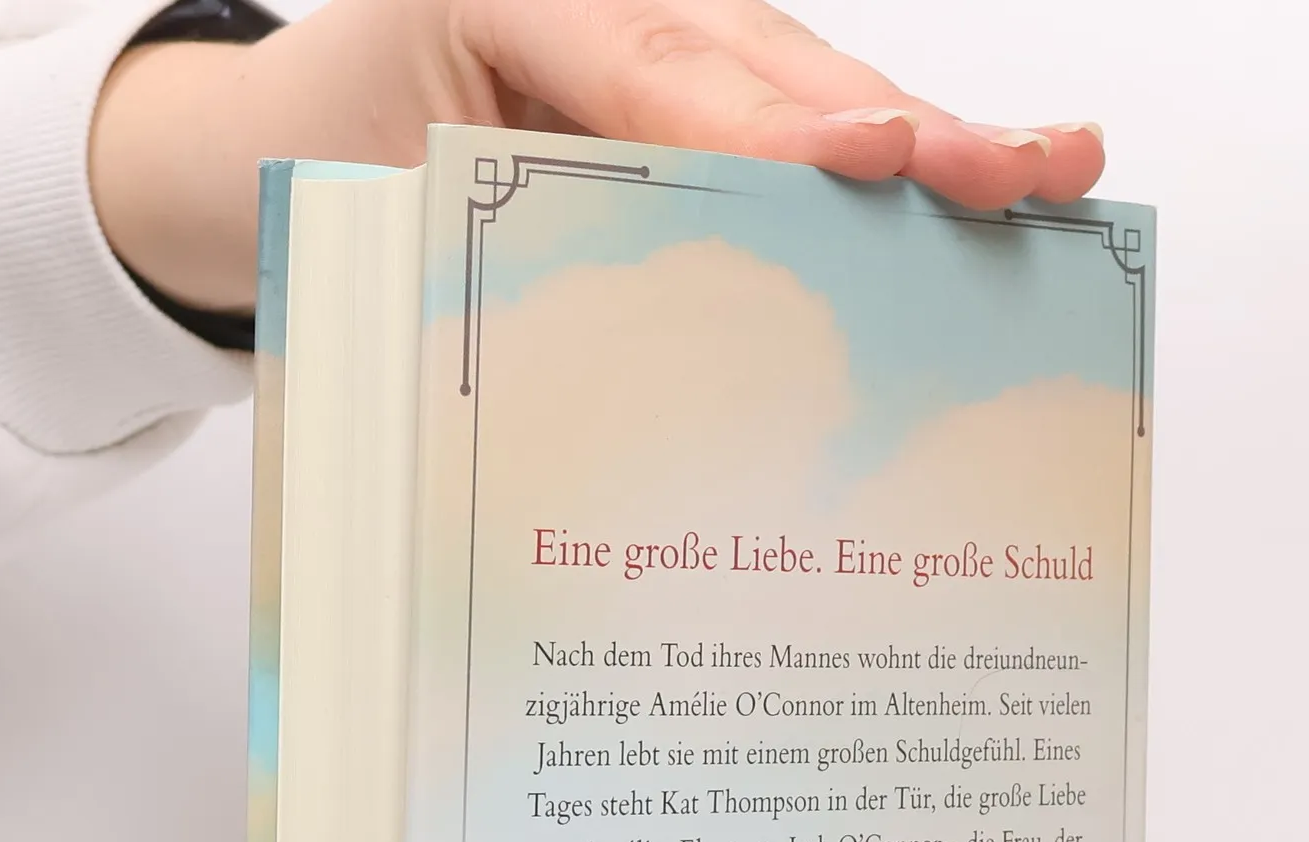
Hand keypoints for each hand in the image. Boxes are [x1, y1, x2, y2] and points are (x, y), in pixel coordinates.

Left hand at [90, 0, 1106, 315]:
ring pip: (802, 96)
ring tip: (1044, 173)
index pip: (667, 73)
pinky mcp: (676, 108)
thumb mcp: (376, 202)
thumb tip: (644, 341)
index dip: (778, 126)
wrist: (264, 160)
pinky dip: (871, 181)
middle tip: (1025, 170)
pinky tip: (971, 197)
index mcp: (522, 4)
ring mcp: (655, 51)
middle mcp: (608, 10)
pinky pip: (781, 138)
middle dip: (907, 128)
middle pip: (775, 72)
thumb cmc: (319, 164)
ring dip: (924, 147)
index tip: (872, 161)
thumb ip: (500, 241)